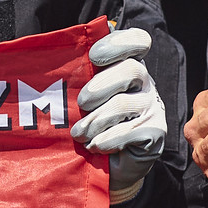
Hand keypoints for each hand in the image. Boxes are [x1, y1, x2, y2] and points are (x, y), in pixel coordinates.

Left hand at [72, 27, 167, 200]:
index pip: (137, 40)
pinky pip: (129, 132)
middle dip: (99, 86)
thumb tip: (52, 56)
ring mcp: (153, 107)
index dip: (118, 43)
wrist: (103, 167)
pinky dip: (106, 140)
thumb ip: (76, 74)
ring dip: (95, 121)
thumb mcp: (79, 96)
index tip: (94, 57)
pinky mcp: (155, 132)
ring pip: (124, 104)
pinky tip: (94, 145)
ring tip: (79, 134)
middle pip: (131, 69)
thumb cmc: (87, 123)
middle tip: (81, 103)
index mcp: (126, 64)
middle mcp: (145, 82)